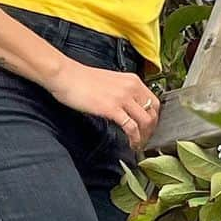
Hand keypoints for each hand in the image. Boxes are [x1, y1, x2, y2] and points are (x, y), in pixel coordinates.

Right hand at [46, 59, 160, 153]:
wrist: (66, 76)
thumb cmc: (82, 79)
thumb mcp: (110, 81)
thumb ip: (123, 92)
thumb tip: (128, 107)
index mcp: (132, 80)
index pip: (154, 101)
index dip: (154, 117)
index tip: (149, 127)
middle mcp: (131, 87)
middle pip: (153, 113)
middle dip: (152, 129)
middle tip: (145, 139)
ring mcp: (122, 98)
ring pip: (145, 121)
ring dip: (144, 136)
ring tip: (138, 144)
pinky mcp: (112, 108)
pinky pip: (131, 127)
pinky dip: (134, 138)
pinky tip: (131, 144)